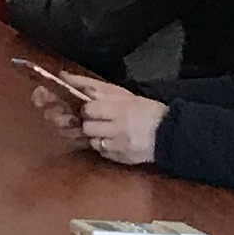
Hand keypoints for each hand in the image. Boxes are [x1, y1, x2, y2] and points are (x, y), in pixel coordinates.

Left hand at [31, 73, 165, 165]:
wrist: (169, 134)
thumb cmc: (144, 109)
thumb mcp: (122, 93)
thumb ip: (93, 86)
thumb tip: (64, 76)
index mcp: (120, 108)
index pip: (88, 110)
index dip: (86, 109)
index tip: (90, 109)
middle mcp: (119, 128)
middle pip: (87, 127)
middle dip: (88, 123)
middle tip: (98, 121)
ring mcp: (120, 146)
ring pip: (92, 142)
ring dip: (95, 136)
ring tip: (107, 131)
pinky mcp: (121, 159)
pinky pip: (102, 153)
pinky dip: (103, 147)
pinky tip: (113, 141)